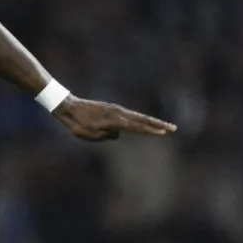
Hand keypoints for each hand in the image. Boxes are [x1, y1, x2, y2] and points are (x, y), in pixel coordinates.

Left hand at [53, 96, 176, 140]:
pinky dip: (139, 120)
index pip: (137, 127)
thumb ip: (107, 136)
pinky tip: (144, 124)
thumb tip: (118, 134)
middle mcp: (118, 113)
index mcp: (115, 120)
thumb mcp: (91, 135)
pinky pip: (128, 116)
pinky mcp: (112, 109)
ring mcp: (116, 110)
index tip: (164, 133)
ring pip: (138, 117)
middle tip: (174, 128)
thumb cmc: (78, 124)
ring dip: (152, 122)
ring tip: (165, 126)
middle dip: (159, 125)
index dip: (151, 131)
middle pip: (143, 120)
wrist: (68, 106)